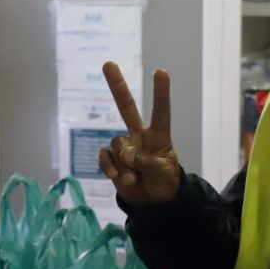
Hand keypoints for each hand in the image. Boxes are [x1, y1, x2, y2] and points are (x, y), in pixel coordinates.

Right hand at [97, 63, 182, 205]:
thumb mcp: (163, 173)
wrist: (153, 204)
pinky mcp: (112, 161)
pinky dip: (109, 168)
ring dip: (124, 163)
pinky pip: (105, 157)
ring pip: (117, 144)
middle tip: (107, 63)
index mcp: (159, 136)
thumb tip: (126, 155)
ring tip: (134, 177)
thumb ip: (147, 161)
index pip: (161, 111)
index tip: (161, 72)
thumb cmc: (164, 183)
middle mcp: (139, 136)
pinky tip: (118, 177)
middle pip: (126, 107)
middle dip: (117, 86)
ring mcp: (124, 148)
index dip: (160, 93)